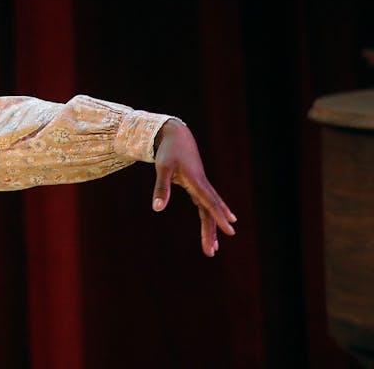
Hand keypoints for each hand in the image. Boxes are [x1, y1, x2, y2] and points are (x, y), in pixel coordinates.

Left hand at [151, 119, 236, 256]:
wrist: (176, 135)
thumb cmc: (169, 151)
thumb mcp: (162, 167)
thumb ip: (161, 188)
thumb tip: (157, 209)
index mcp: (196, 181)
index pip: (210, 202)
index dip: (220, 216)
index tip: (230, 229)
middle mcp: (202, 186)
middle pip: (210, 212)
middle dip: (212, 232)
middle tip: (212, 251)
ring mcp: (200, 187)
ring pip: (209, 211)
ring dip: (210, 228)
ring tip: (212, 248)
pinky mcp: (196, 187)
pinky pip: (205, 206)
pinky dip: (208, 218)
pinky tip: (212, 229)